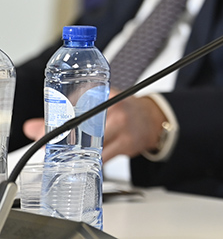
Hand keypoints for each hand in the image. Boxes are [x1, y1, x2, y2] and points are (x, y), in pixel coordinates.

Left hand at [23, 95, 164, 159]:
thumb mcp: (96, 105)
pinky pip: (103, 157)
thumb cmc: (122, 111)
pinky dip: (90, 163)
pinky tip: (82, 166)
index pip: (75, 103)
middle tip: (48, 149)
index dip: (56, 119)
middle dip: (62, 140)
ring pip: (91, 143)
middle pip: (81, 125)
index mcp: (104, 94)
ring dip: (74, 155)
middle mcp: (113, 108)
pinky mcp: (127, 143)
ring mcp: (122, 126)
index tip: (41, 131)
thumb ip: (64, 116)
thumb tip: (30, 128)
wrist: (153, 120)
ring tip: (61, 160)